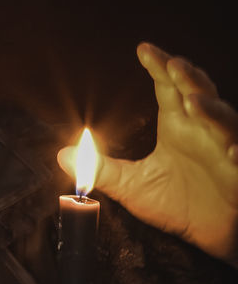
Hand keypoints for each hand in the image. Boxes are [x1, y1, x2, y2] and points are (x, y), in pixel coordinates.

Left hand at [57, 42, 237, 266]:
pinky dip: (236, 149)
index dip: (160, 68)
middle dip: (188, 78)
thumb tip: (62, 154)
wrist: (208, 234)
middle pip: (199, 94)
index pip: (169, 89)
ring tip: (194, 102)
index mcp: (178, 126)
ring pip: (224, 120)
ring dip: (212, 110)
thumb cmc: (177, 203)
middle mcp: (203, 130)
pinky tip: (231, 150)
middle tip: (173, 64)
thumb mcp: (132, 186)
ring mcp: (225, 147)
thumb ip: (102, 169)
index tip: (143, 49)